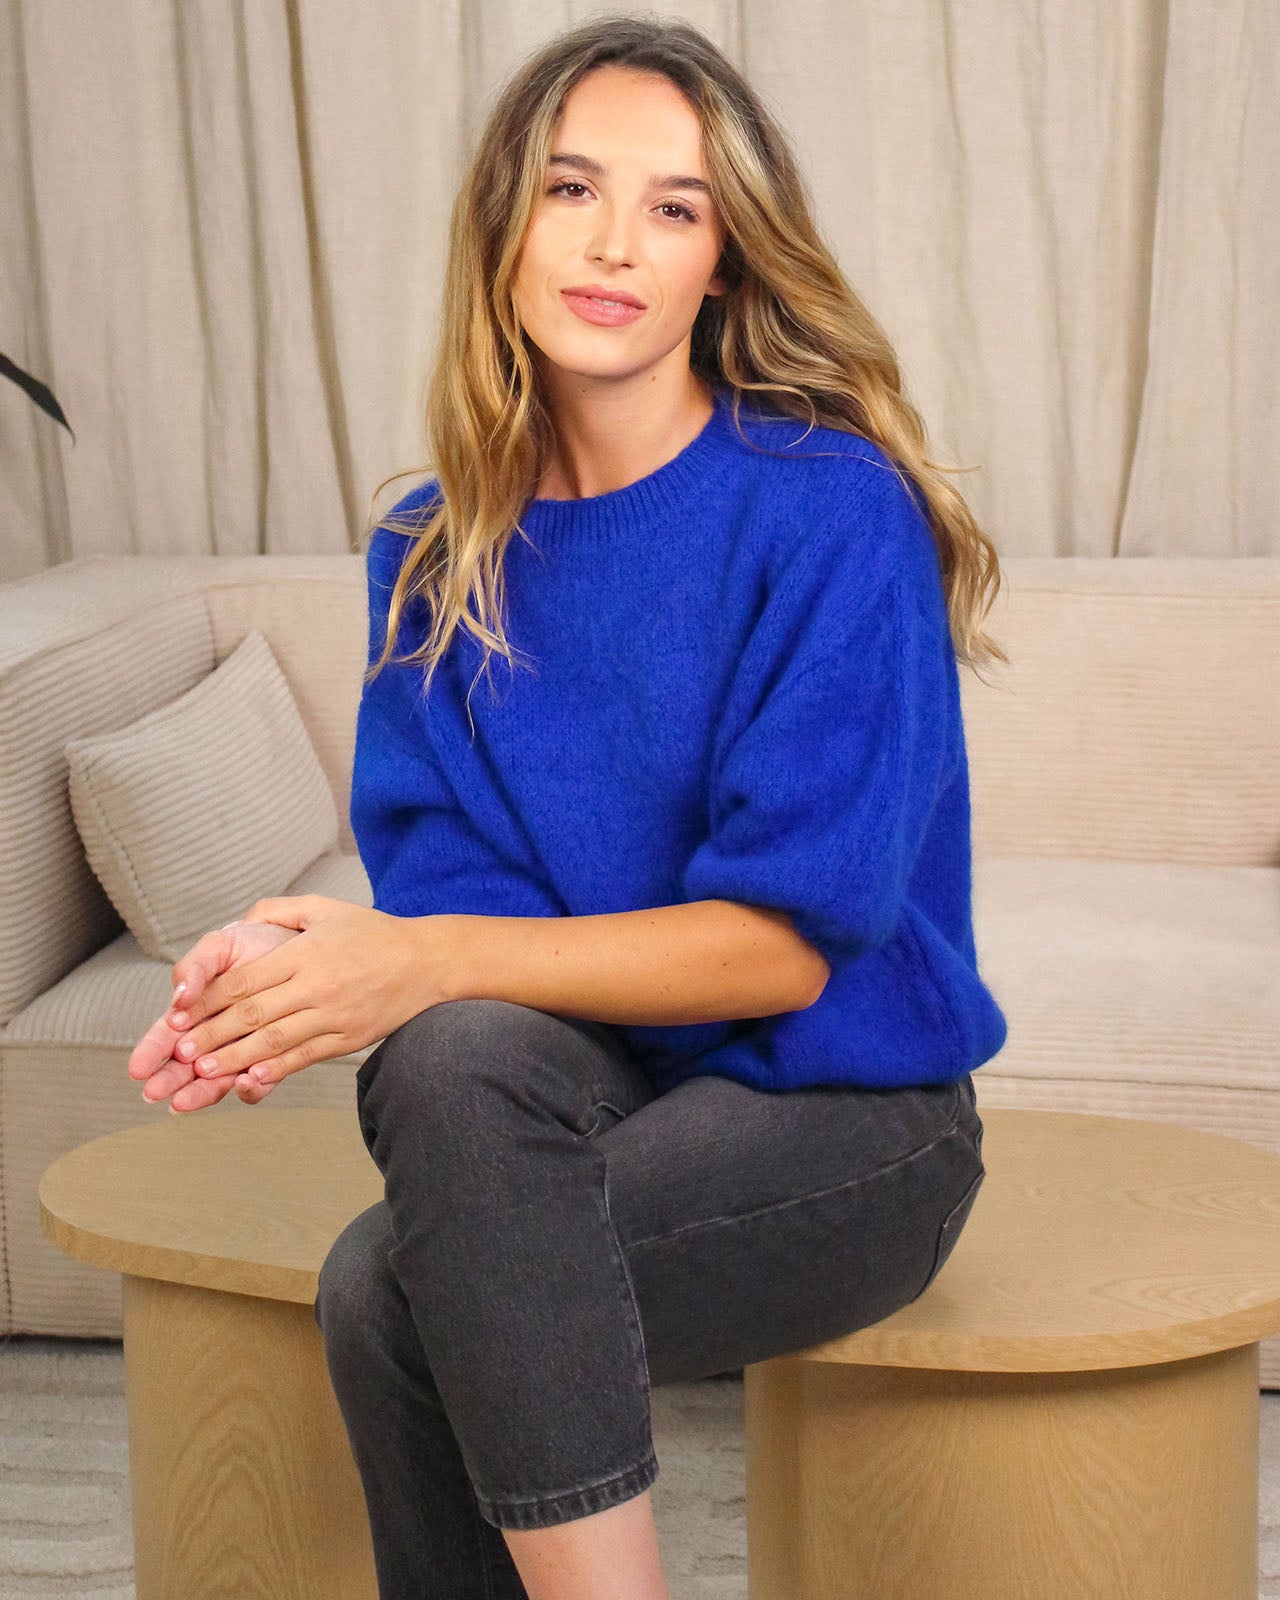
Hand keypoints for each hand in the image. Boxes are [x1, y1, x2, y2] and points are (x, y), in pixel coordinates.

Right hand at [131, 920, 300, 1112]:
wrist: (305, 944)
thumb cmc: (257, 944)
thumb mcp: (220, 947)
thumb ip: (195, 968)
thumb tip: (178, 998)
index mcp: (197, 1012)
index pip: (167, 1038)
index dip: (151, 1053)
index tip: (138, 1068)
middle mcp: (217, 1038)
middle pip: (187, 1067)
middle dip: (169, 1081)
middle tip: (154, 1092)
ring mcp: (245, 1051)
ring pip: (219, 1080)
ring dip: (201, 1092)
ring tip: (185, 1101)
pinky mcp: (276, 1059)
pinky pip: (262, 1081)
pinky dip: (252, 1086)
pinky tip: (246, 1081)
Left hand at [144, 894, 455, 1101]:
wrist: (428, 962)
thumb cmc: (372, 932)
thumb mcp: (325, 907)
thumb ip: (278, 910)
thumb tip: (240, 921)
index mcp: (304, 953)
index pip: (245, 979)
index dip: (207, 999)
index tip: (178, 1015)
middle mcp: (316, 985)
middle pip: (252, 1014)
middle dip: (210, 1035)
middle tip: (178, 1053)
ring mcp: (333, 1015)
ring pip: (274, 1041)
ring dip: (234, 1058)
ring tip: (203, 1072)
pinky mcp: (348, 1038)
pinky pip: (305, 1056)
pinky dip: (276, 1070)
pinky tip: (250, 1081)